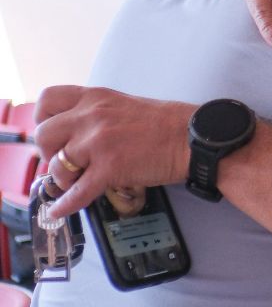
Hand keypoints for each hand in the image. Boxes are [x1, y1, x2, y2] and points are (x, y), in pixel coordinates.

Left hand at [34, 85, 193, 218]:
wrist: (193, 138)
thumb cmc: (168, 123)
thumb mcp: (124, 105)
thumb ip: (97, 115)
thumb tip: (75, 138)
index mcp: (97, 97)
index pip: (48, 100)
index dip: (45, 119)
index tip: (54, 133)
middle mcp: (93, 116)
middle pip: (44, 135)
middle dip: (49, 152)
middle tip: (63, 160)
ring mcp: (99, 142)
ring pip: (57, 165)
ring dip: (62, 177)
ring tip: (76, 180)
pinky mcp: (110, 168)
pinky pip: (75, 193)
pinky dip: (64, 205)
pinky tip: (60, 209)